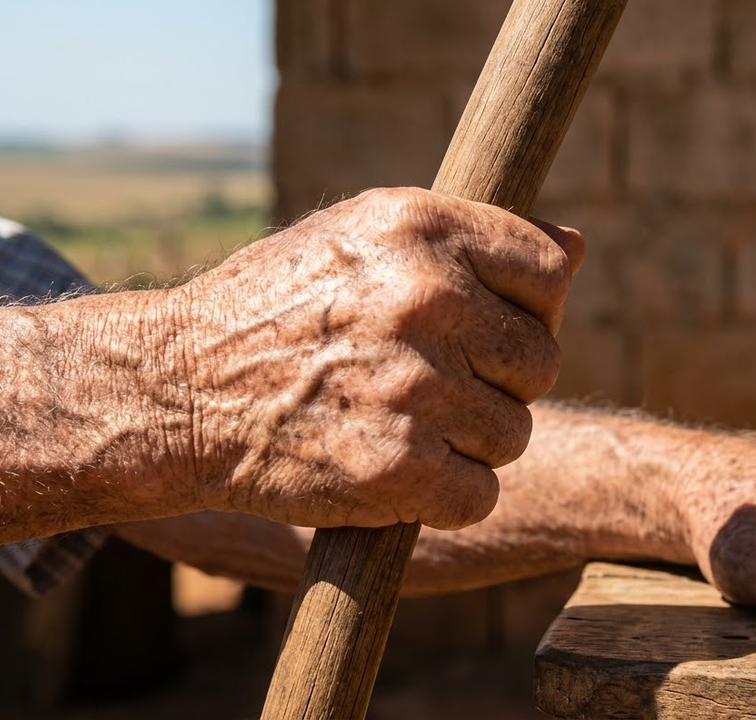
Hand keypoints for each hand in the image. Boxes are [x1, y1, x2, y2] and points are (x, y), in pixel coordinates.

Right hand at [162, 187, 581, 529]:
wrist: (176, 390)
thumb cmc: (276, 311)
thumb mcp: (362, 239)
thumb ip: (472, 242)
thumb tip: (579, 247)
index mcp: (420, 227)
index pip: (550, 272)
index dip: (531, 309)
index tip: (489, 329)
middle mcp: (424, 298)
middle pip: (540, 361)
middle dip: (499, 382)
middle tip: (434, 385)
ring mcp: (412, 384)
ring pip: (514, 433)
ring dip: (470, 443)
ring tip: (403, 424)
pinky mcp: (396, 466)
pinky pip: (480, 494)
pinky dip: (446, 497)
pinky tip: (397, 472)